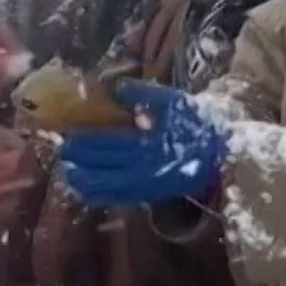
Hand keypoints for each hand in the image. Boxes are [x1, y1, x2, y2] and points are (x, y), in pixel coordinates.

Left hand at [58, 81, 225, 206]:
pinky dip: (98, 193)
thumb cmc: (197, 125)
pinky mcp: (148, 194)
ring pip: (105, 186)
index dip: (84, 140)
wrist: (222, 154)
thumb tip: (118, 88)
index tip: (67, 134)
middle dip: (79, 159)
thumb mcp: (174, 103)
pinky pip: (117, 197)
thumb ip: (145, 95)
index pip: (106, 142)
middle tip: (63, 151)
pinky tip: (84, 188)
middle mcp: (142, 166)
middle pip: (100, 165)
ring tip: (68, 172)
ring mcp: (144, 184)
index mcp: (147, 143)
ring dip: (83, 179)